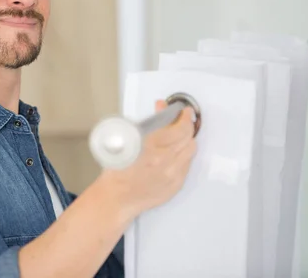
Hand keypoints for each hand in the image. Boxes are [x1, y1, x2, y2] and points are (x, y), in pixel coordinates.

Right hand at [104, 100, 196, 215]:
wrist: (116, 197)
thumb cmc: (117, 171)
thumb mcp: (128, 139)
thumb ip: (149, 122)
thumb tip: (161, 109)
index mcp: (151, 147)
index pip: (179, 127)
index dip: (184, 117)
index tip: (184, 112)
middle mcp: (165, 161)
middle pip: (188, 137)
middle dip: (186, 126)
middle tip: (182, 120)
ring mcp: (172, 174)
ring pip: (190, 150)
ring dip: (186, 141)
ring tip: (179, 137)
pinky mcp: (176, 185)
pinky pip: (187, 165)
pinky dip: (183, 156)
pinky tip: (175, 154)